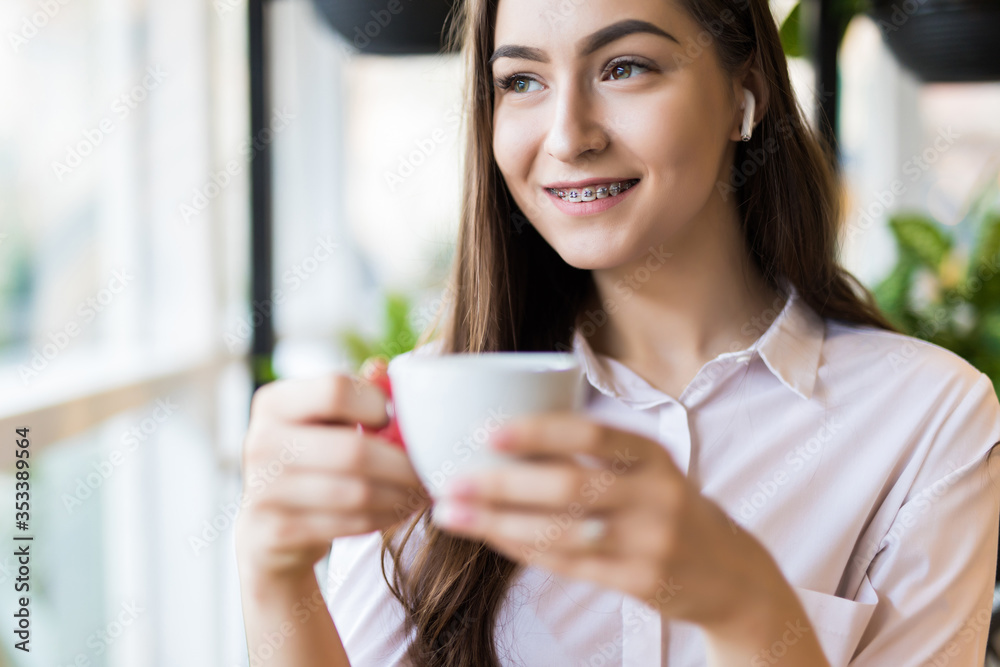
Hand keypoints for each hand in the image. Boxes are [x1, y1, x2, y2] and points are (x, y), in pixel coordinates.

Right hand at [234, 371, 429, 582]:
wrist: (268, 528)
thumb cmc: (310, 459)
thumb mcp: (325, 420)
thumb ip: (357, 393)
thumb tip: (385, 368)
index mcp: (274, 402)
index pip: (335, 389)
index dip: (376, 404)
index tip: (392, 421)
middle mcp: (261, 442)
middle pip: (353, 450)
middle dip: (403, 464)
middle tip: (430, 470)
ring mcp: (264, 490)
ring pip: (357, 492)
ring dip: (400, 494)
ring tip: (420, 491)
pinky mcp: (277, 532)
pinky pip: (349, 523)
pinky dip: (383, 518)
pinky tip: (398, 511)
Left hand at [429, 411, 796, 629]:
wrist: (729, 573)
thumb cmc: (666, 506)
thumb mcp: (647, 469)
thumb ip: (594, 454)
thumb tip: (508, 436)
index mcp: (653, 454)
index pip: (592, 435)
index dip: (538, 431)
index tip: (487, 430)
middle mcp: (656, 494)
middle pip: (569, 486)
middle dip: (503, 483)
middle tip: (452, 478)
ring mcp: (650, 541)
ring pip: (562, 531)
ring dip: (499, 522)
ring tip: (452, 513)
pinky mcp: (640, 581)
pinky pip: (569, 564)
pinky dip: (523, 548)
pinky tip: (490, 536)